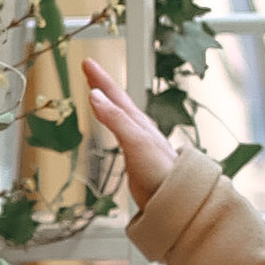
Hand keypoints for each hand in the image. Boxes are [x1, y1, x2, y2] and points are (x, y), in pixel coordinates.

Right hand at [82, 57, 179, 211]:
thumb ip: (115, 119)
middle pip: (119, 101)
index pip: (116, 94)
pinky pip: (122, 133)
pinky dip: (114, 123)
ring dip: (108, 102)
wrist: (177, 202)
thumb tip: (95, 96)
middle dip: (103, 85)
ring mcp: (141, 144)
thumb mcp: (135, 142)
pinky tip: (116, 128)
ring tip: (98, 94)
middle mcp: (141, 130)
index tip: (87, 62)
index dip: (100, 78)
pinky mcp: (139, 160)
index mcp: (138, 123)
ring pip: (121, 115)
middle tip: (89, 70)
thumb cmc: (161, 173)